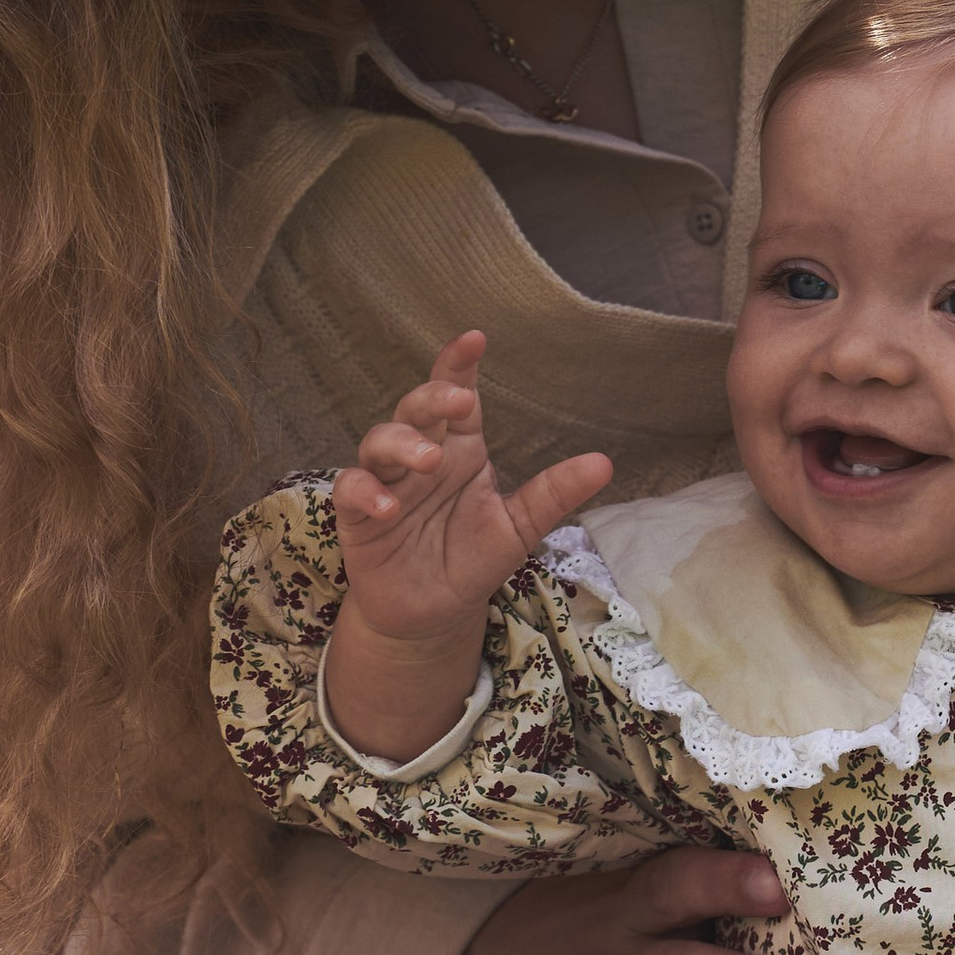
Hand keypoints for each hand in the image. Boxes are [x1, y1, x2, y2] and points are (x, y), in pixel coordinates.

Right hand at [330, 329, 609, 758]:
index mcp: (460, 449)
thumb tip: (604, 463)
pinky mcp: (357, 515)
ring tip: (429, 460)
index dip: (459, 366)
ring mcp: (386, 482)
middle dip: (434, 398)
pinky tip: (387, 506)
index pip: (457, 394)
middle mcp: (420, 456)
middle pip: (416, 409)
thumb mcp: (519, 527)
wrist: (433, 614)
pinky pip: (350, 490)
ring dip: (401, 443)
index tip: (474, 340)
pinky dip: (365, 492)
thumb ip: (553, 494)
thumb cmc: (471, 559)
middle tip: (460, 403)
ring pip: (379, 441)